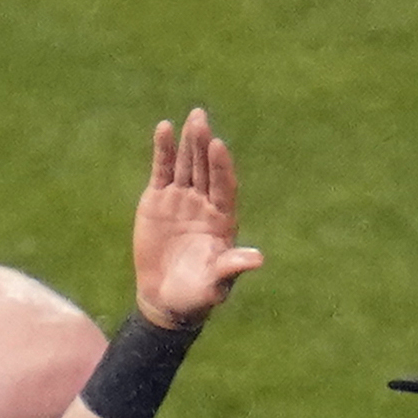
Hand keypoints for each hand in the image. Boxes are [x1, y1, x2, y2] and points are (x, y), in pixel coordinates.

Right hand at [134, 110, 262, 328]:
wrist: (166, 298)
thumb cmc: (197, 293)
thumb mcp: (216, 283)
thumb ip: (233, 267)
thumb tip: (258, 259)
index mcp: (223, 218)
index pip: (223, 186)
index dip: (220, 167)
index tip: (218, 146)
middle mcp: (205, 203)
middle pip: (205, 168)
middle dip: (203, 145)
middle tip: (202, 120)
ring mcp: (182, 198)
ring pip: (186, 164)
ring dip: (188, 142)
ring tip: (191, 118)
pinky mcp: (159, 199)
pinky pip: (163, 170)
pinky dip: (164, 150)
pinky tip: (164, 128)